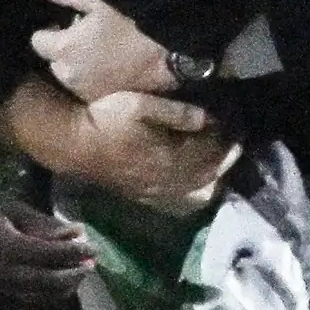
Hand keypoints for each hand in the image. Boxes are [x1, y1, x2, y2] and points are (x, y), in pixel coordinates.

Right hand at [0, 194, 92, 309]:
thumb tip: (77, 232)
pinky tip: (59, 288)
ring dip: (66, 289)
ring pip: (43, 298)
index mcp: (7, 246)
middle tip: (90, 265)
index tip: (94, 248)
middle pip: (51, 280)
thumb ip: (43, 223)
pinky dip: (48, 298)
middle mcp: (4, 274)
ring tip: (78, 276)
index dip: (76, 253)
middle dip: (75, 274)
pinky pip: (29, 306)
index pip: (52, 254)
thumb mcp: (10, 211)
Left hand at [31, 0, 172, 100]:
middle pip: (51, 58)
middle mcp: (65, 72)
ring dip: (74, 64)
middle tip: (87, 37)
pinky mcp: (94, 101)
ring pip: (66, 73)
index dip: (50, 31)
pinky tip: (108, 68)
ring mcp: (79, 89)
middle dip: (63, 48)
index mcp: (62, 47)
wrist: (163, 63)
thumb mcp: (100, 5)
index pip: (37, 40)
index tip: (67, 25)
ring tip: (99, 52)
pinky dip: (88, 78)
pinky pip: (81, 87)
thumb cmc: (132, 28)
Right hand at [69, 89, 237, 213]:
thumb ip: (176, 112)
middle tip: (235, 142)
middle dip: (226, 158)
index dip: (226, 138)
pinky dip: (198, 194)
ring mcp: (157, 192)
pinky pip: (181, 204)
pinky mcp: (145, 197)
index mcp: (170, 158)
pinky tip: (200, 185)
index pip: (209, 151)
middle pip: (208, 174)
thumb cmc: (106, 120)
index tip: (236, 124)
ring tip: (222, 163)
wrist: (74, 145)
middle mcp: (168, 181)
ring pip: (199, 192)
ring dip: (215, 177)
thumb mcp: (139, 105)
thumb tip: (208, 119)